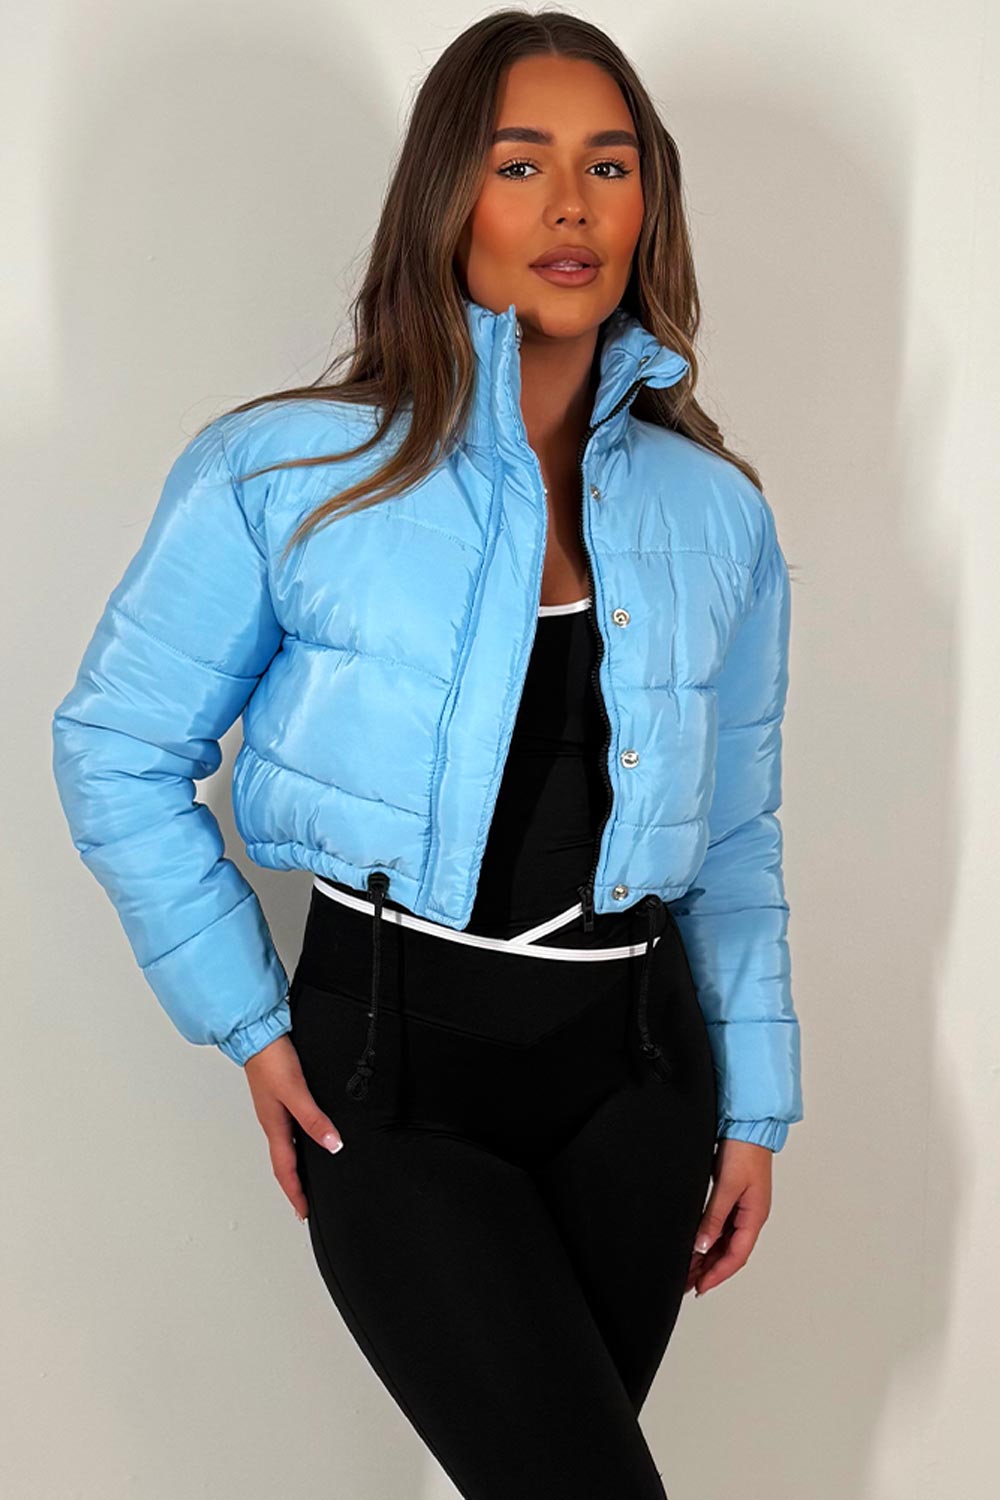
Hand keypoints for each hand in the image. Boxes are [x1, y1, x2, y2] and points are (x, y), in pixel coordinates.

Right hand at [243, 1034, 344, 1221]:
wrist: (257, 1034)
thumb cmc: (271, 1061)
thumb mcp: (295, 1092)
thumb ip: (313, 1119)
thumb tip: (332, 1145)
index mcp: (274, 1127)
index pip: (286, 1170)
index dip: (296, 1193)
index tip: (305, 1213)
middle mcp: (273, 1122)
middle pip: (284, 1163)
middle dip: (295, 1185)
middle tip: (306, 1203)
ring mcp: (275, 1110)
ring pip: (286, 1146)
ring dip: (296, 1165)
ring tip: (308, 1178)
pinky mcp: (280, 1096)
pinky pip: (289, 1129)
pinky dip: (299, 1142)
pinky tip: (308, 1136)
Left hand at [684, 1138, 772, 1297]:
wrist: (749, 1125)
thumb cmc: (746, 1151)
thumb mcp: (727, 1187)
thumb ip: (714, 1217)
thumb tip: (702, 1245)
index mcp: (755, 1216)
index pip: (736, 1255)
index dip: (718, 1274)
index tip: (701, 1287)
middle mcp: (750, 1216)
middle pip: (730, 1252)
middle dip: (710, 1270)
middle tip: (689, 1283)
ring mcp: (743, 1207)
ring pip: (725, 1241)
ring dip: (708, 1256)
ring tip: (689, 1269)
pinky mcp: (734, 1197)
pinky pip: (721, 1226)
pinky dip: (709, 1238)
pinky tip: (696, 1244)